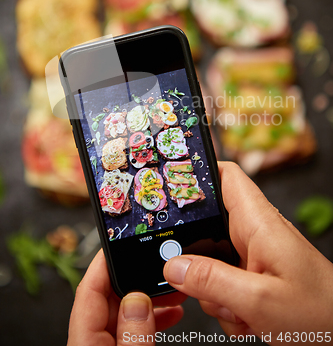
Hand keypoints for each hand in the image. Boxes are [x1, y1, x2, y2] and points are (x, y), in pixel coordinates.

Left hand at [68, 249, 185, 345]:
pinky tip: (171, 313)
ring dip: (148, 299)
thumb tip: (138, 300)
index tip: (121, 242)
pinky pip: (130, 330)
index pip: (88, 292)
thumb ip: (135, 336)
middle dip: (136, 279)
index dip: (104, 262)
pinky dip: (150, 319)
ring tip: (174, 291)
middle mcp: (90, 343)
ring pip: (122, 313)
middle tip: (160, 266)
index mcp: (86, 344)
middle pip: (107, 298)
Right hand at [163, 162, 332, 343]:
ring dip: (214, 290)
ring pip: (212, 261)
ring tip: (237, 310)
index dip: (198, 171)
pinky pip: (224, 282)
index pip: (226, 176)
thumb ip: (212, 281)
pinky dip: (227, 304)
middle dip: (198, 258)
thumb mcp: (259, 300)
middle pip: (207, 226)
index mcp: (258, 223)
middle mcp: (255, 233)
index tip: (169, 183)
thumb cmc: (320, 313)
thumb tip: (173, 266)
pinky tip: (246, 319)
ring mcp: (254, 256)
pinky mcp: (256, 276)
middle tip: (206, 284)